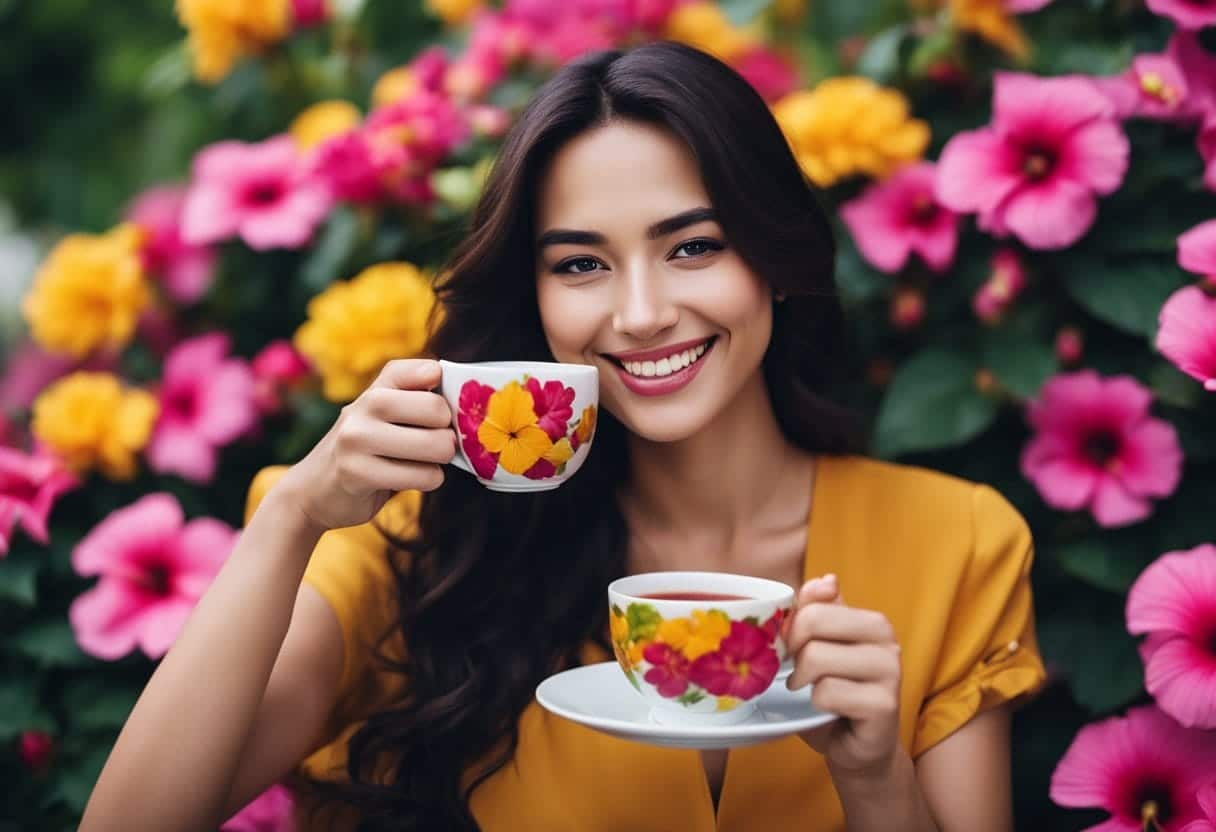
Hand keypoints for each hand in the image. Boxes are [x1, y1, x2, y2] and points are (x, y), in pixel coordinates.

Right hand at [275, 359, 456, 532]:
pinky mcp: (357, 472)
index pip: (429, 370)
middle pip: (438, 410)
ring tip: (423, 463)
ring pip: (435, 446)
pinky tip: (412, 479)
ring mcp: (357, 437)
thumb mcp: (385, 416)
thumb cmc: (367, 450)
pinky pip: (423, 476)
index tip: (439, 415)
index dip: (448, 394)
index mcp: (380, 385)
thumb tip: (469, 400)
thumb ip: (418, 400)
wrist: (315, 490)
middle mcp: (366, 403)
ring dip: (439, 462)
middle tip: (436, 444)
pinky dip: (429, 480)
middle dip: (448, 434)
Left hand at [784, 574, 902, 779]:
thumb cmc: (834, 694)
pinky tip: (828, 711)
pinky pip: (827, 692)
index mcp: (873, 622)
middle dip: (793, 651)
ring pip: (816, 658)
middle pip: (813, 623)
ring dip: (802, 681)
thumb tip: (827, 579)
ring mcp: (891, 672)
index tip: (790, 647)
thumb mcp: (820, 648)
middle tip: (796, 672)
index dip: (791, 626)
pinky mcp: (885, 704)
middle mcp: (888, 641)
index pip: (815, 603)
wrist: (856, 748)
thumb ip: (819, 612)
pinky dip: (816, 704)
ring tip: (811, 692)